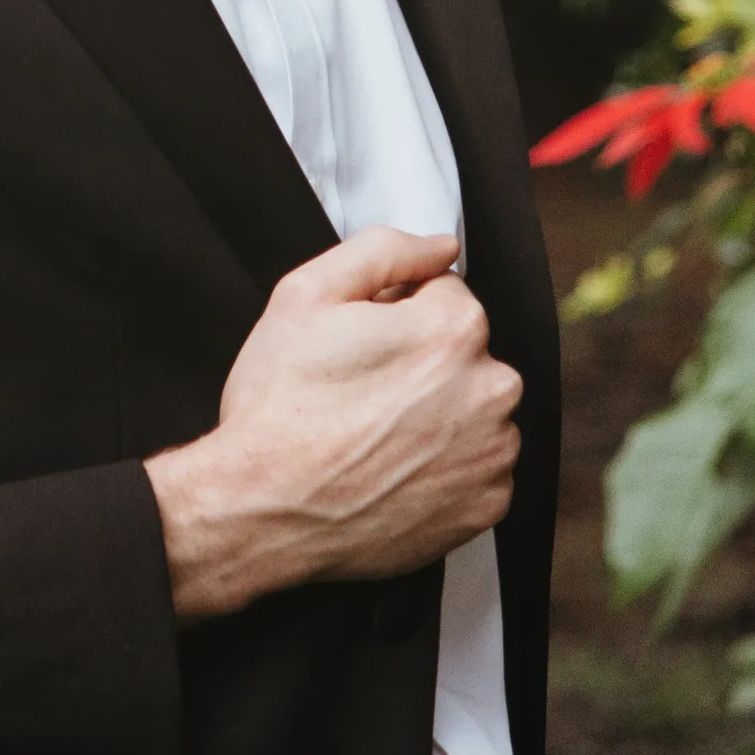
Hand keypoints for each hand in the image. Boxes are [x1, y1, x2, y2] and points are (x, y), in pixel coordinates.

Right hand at [144, 225, 521, 619]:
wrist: (263, 509)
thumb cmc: (280, 405)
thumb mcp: (307, 293)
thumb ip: (384, 250)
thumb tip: (442, 245)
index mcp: (453, 328)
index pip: (443, 292)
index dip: (395, 312)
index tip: (360, 344)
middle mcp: (489, 389)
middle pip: (464, 351)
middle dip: (423, 361)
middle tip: (361, 391)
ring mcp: (492, 454)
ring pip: (474, 409)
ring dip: (439, 414)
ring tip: (375, 435)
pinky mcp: (485, 507)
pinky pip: (478, 468)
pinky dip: (445, 468)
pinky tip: (395, 470)